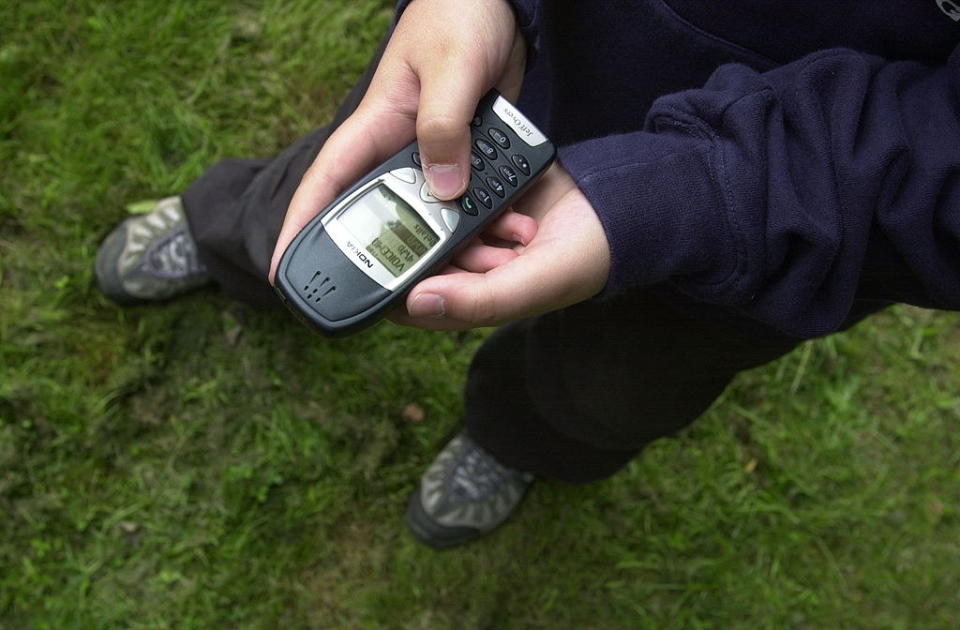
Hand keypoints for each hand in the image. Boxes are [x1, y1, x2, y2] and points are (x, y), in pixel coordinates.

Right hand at [269, 0, 525, 282]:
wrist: (502, 3)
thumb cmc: (460, 15)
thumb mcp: (451, 69)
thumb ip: (444, 127)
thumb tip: (444, 189)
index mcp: (378, 124)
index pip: (329, 182)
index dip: (301, 228)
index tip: (281, 273)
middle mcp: (400, 147)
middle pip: (381, 214)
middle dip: (385, 256)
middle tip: (393, 298)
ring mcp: (433, 154)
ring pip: (429, 214)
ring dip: (447, 243)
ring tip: (467, 275)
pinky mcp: (465, 156)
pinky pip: (467, 201)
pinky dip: (480, 221)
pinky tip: (496, 242)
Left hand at [390, 165, 610, 329]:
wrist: (620, 202)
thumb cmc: (586, 257)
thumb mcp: (534, 284)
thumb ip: (479, 300)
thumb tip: (416, 301)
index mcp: (479, 298)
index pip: (415, 301)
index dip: (399, 287)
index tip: (396, 264)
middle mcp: (472, 267)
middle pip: (425, 255)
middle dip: (449, 246)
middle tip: (482, 238)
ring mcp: (478, 231)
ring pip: (441, 219)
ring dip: (470, 218)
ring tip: (513, 223)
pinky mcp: (485, 197)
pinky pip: (461, 190)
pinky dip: (482, 192)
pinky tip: (515, 205)